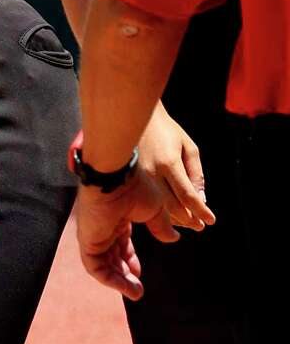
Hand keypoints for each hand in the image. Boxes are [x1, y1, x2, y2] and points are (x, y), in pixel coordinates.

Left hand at [75, 171, 178, 300]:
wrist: (114, 178)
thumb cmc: (134, 187)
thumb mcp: (155, 210)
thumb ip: (162, 226)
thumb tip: (173, 238)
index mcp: (118, 216)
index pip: (121, 242)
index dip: (130, 258)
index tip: (139, 272)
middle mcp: (104, 226)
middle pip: (111, 255)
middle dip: (124, 273)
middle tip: (137, 289)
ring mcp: (94, 234)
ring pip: (103, 264)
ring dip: (118, 281)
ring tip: (135, 293)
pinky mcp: (88, 240)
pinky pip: (94, 266)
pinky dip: (109, 279)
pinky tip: (125, 287)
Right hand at [137, 103, 214, 230]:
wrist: (135, 117)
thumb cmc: (166, 130)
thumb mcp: (189, 147)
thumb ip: (196, 173)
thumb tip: (201, 198)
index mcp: (169, 163)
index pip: (188, 196)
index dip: (201, 211)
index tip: (211, 220)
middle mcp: (152, 173)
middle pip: (174, 206)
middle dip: (190, 219)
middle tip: (201, 226)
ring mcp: (139, 177)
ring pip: (160, 206)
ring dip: (177, 217)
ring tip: (190, 221)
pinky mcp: (132, 178)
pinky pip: (150, 199)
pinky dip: (163, 209)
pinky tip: (172, 211)